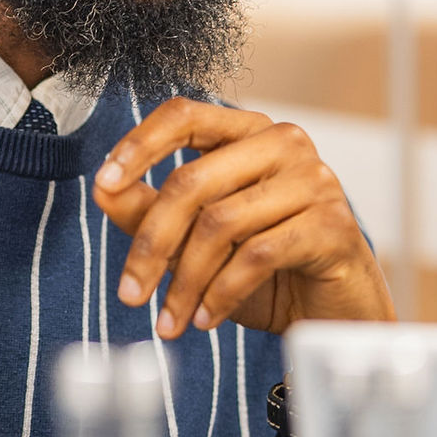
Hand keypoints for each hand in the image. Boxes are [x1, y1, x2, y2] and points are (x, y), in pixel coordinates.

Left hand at [94, 100, 395, 339]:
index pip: (184, 116)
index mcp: (248, 133)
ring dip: (185, 282)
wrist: (332, 312)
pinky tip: (205, 318)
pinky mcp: (332, 224)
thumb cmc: (268, 270)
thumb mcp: (197, 241)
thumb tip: (104, 190)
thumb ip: (151, 211)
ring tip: (170, 320)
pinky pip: (257, 255)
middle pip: (192, 181)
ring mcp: (314, 180)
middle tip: (129, 294)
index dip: (139, 146)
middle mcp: (284, 144)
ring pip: (221, 223)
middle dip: (152, 244)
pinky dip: (221, 294)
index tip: (104, 183)